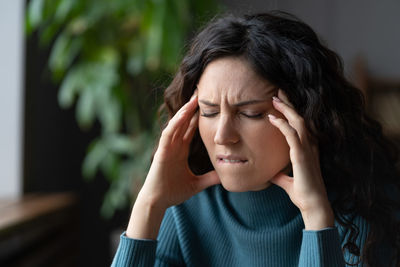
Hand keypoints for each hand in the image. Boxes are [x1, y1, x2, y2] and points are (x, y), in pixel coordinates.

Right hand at [127, 93, 219, 238]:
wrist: (158, 202)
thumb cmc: (173, 192)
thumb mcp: (197, 184)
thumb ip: (210, 178)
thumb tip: (225, 176)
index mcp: (181, 151)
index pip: (191, 130)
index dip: (198, 117)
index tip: (209, 106)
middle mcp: (174, 146)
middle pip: (184, 123)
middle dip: (192, 108)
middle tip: (202, 93)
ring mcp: (167, 147)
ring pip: (176, 124)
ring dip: (184, 112)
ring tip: (194, 99)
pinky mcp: (162, 151)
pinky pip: (168, 134)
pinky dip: (175, 124)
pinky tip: (183, 115)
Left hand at [268, 89, 333, 229]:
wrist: (312, 205)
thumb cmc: (302, 193)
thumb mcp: (287, 180)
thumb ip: (280, 174)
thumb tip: (271, 173)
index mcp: (308, 148)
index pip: (300, 124)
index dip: (292, 111)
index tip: (280, 102)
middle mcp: (310, 145)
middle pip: (300, 118)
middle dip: (289, 104)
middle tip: (277, 91)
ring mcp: (307, 149)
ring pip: (298, 121)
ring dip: (286, 109)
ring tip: (274, 98)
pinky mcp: (301, 155)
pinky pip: (291, 134)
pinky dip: (282, 124)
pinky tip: (271, 118)